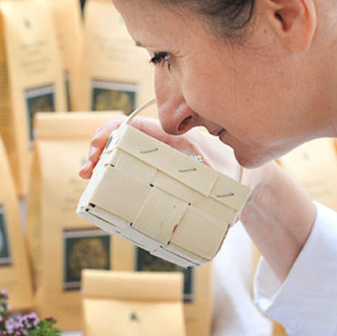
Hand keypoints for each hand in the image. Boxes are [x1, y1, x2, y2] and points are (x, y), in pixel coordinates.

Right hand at [78, 115, 240, 179]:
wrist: (249, 183)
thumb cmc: (238, 179)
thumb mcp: (227, 183)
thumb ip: (215, 190)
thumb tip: (209, 208)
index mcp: (178, 140)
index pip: (139, 127)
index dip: (114, 132)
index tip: (98, 147)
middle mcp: (166, 145)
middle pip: (126, 138)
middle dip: (101, 148)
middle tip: (87, 169)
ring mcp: (162, 158)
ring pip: (126, 153)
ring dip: (105, 162)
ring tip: (89, 177)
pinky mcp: (161, 171)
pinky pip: (133, 166)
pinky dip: (116, 173)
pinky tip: (103, 185)